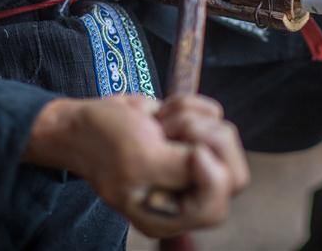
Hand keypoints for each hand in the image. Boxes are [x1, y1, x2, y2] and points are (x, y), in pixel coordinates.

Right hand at [22, 94, 246, 236]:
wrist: (86, 121)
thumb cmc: (104, 143)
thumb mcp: (138, 160)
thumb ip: (179, 169)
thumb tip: (208, 158)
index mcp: (171, 215)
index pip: (217, 205)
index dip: (212, 174)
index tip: (190, 151)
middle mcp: (187, 193)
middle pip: (235, 173)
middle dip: (206, 140)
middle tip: (173, 131)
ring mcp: (193, 164)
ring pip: (224, 136)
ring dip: (188, 120)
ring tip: (158, 126)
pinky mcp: (193, 135)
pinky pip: (213, 114)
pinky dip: (186, 105)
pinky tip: (160, 115)